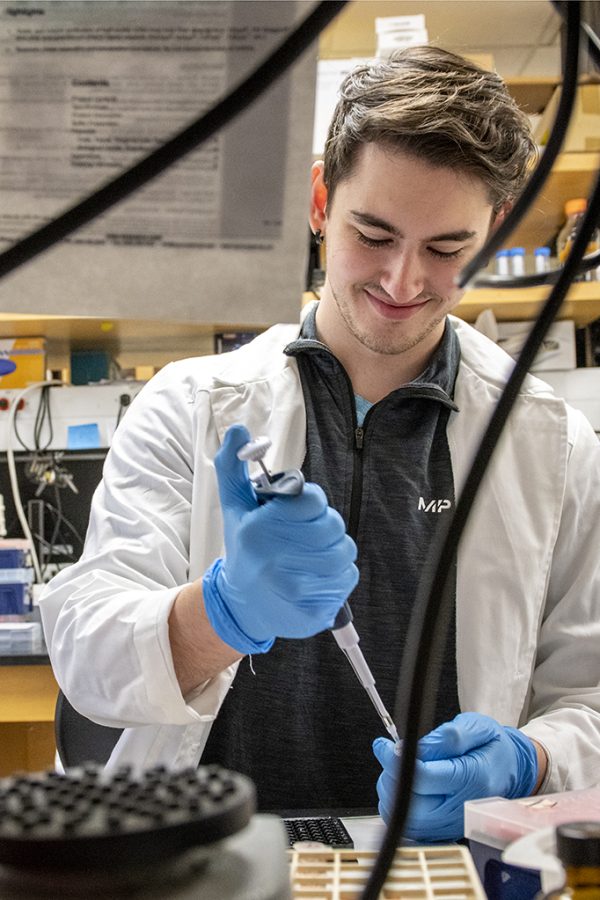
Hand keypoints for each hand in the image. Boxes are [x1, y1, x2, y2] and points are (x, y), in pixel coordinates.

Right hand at [202, 424, 358, 653]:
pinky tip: (317, 575)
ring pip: (344, 551)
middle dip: (325, 525)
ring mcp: (295, 589)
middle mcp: (275, 560)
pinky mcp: (313, 611)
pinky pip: (347, 577)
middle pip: (333, 526)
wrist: (241, 605)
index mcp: (257, 530)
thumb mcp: (235, 506)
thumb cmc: (244, 548)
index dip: (312, 502)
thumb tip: (239, 430)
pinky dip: (339, 573)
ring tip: (313, 554)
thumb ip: (234, 465)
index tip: (300, 510)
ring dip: (334, 549)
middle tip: (308, 533)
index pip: (313, 500)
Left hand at [373, 712, 537, 841]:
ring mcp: (452, 823)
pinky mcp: (444, 831)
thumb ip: (449, 735)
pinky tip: (404, 787)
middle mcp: (461, 806)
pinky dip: (398, 807)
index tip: (386, 745)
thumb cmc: (492, 747)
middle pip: (410, 802)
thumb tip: (420, 746)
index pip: (423, 776)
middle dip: (391, 777)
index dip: (396, 760)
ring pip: (406, 818)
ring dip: (391, 791)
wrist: (509, 770)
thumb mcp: (478, 727)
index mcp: (471, 777)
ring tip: (398, 769)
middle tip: (389, 755)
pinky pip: (410, 828)